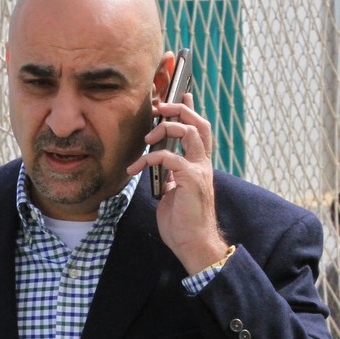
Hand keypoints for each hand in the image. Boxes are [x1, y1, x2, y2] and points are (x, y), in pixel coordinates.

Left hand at [126, 94, 226, 274]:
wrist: (193, 244)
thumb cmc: (182, 222)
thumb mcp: (173, 193)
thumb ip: (171, 176)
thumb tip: (160, 165)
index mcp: (199, 165)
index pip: (199, 130)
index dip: (190, 110)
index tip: (181, 94)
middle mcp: (203, 164)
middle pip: (198, 123)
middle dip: (180, 109)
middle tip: (160, 107)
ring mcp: (199, 171)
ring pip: (189, 132)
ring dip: (166, 128)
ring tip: (148, 137)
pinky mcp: (191, 180)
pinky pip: (169, 157)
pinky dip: (150, 158)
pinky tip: (136, 168)